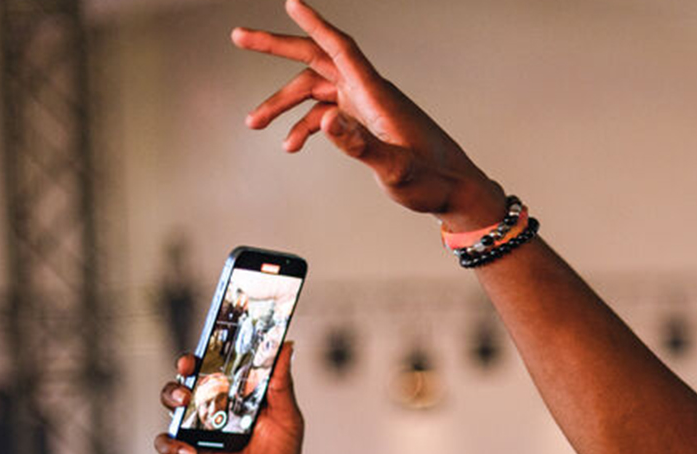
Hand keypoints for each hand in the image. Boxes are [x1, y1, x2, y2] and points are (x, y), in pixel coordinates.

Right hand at [154, 342, 306, 453]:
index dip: (209, 351)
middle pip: (190, 378)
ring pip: (171, 404)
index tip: (208, 341)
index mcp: (237, 396)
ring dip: (172, 396)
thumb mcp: (287, 418)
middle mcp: (215, 408)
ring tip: (185, 402)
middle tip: (190, 368)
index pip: (218, 366)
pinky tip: (192, 452)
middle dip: (184, 369)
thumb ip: (281, 384)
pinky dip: (173, 445)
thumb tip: (286, 346)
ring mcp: (200, 429)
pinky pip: (168, 444)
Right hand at [232, 0, 507, 227]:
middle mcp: (369, 93)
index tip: (291, 2)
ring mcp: (366, 106)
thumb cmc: (433, 180)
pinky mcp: (367, 122)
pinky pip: (327, 111)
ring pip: (315, 90)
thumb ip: (359, 145)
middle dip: (277, 48)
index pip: (340, 48)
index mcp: (376, 95)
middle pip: (317, 59)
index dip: (314, 24)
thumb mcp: (395, 168)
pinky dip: (305, 124)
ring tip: (254, 124)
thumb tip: (324, 121)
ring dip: (283, 104)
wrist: (456, 192)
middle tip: (239, 37)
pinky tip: (291, 144)